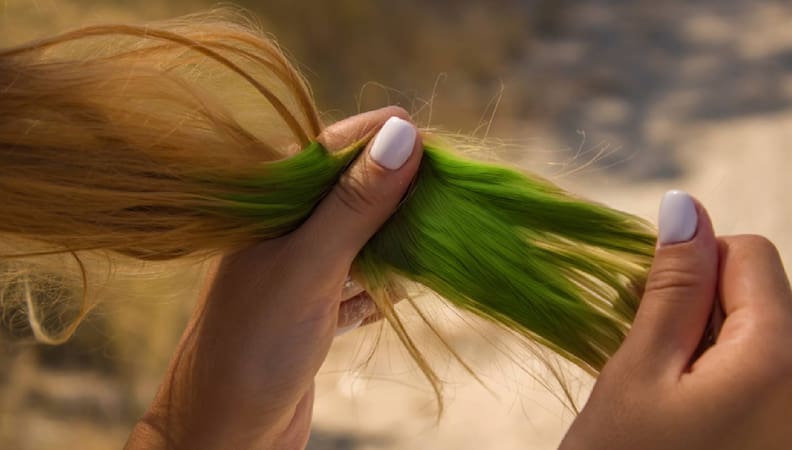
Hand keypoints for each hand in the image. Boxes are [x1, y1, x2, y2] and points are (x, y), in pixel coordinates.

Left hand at [126, 106, 422, 448]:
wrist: (225, 437)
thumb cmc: (253, 346)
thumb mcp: (309, 267)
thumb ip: (354, 203)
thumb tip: (403, 133)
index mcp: (266, 206)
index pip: (331, 151)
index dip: (383, 143)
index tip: (436, 144)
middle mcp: (281, 232)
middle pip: (352, 194)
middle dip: (398, 195)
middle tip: (446, 196)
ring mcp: (298, 272)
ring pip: (360, 240)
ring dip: (396, 243)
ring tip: (435, 241)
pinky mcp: (313, 309)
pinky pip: (359, 284)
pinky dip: (383, 286)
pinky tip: (403, 290)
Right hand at [561, 191, 791, 449]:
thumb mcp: (638, 372)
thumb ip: (671, 287)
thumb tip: (685, 207)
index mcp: (782, 356)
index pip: (748, 253)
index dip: (691, 266)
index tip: (645, 307)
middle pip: (758, 296)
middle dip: (697, 308)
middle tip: (646, 358)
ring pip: (756, 336)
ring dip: (702, 344)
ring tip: (661, 393)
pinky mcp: (785, 432)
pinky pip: (762, 376)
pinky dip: (718, 378)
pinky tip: (683, 414)